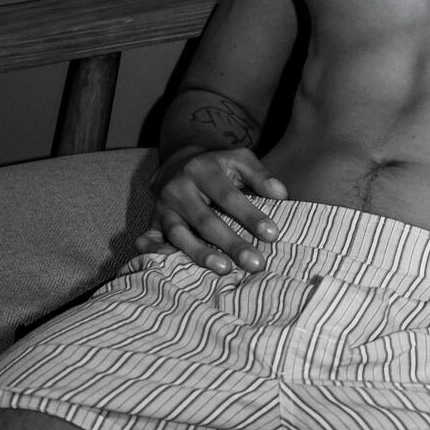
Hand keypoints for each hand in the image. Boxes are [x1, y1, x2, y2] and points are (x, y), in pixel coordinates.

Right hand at [137, 146, 287, 274]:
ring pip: (179, 234)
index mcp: (202, 170)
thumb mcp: (240, 159)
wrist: (179, 161)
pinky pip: (148, 241)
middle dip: (231, 243)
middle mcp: (178, 189)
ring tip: (225, 269)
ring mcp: (162, 208)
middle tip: (256, 263)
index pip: (228, 196)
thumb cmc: (218, 165)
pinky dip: (155, 254)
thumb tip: (282, 194)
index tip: (272, 234)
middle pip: (205, 220)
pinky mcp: (152, 223)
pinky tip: (171, 268)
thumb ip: (261, 176)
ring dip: (200, 253)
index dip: (250, 215)